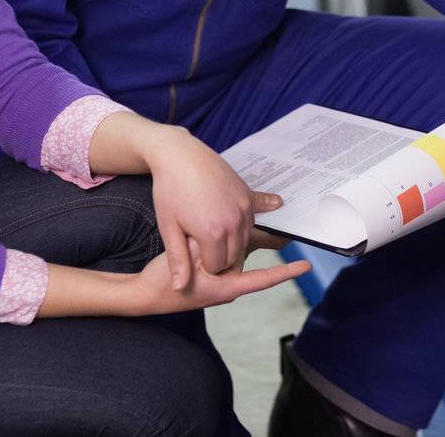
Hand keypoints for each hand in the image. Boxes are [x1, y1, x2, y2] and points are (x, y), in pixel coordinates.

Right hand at [132, 241, 308, 314]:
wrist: (143, 294)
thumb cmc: (163, 283)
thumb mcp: (185, 262)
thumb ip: (205, 249)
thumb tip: (220, 237)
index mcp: (226, 287)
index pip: (263, 279)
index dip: (285, 271)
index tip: (305, 266)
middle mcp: (227, 284)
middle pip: (255, 262)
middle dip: (271, 245)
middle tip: (293, 230)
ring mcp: (218, 278)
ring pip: (241, 256)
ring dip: (253, 241)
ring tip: (274, 223)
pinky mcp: (210, 271)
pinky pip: (229, 255)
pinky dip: (235, 242)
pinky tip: (239, 225)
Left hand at [139, 126, 282, 288]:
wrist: (180, 154)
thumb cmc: (170, 190)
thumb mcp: (169, 228)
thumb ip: (178, 260)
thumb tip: (178, 289)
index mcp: (213, 234)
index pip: (217, 268)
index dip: (202, 266)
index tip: (191, 256)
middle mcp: (234, 222)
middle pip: (234, 257)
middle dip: (219, 257)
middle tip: (200, 247)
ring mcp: (244, 208)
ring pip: (244, 241)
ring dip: (232, 242)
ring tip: (211, 232)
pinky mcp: (248, 195)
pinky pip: (255, 218)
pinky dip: (251, 222)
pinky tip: (275, 208)